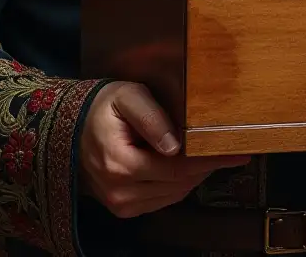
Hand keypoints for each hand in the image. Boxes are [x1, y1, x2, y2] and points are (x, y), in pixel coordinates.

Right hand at [79, 81, 250, 217]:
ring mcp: (121, 204)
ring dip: (194, 176)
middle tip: (228, 149)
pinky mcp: (123, 208)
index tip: (236, 152)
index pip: (178, 168)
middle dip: (206, 167)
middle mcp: (120, 191)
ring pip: (174, 194)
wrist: (69, 129)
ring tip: (208, 153)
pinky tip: (185, 164)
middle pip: (179, 184)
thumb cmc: (100, 108)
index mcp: (120, 164)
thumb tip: (176, 144)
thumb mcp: (126, 96)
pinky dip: (178, 183)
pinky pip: (162, 199)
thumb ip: (151, 117)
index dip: (209, 160)